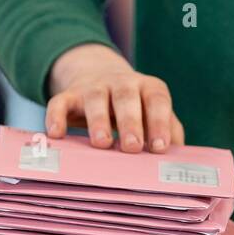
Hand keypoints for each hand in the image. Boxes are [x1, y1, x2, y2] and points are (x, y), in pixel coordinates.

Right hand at [46, 43, 183, 152]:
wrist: (98, 76)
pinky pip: (59, 102)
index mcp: (148, 88)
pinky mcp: (69, 94)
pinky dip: (56, 116)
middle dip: (130, 122)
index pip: (156, 101)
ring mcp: (94, 87)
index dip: (159, 122)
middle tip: (132, 147)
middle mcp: (122, 83)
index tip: (159, 147)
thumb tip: (177, 158)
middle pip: (127, 98)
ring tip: (101, 143)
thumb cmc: (134, 108)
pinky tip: (56, 134)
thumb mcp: (153, 114)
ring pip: (95, 99)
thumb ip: (168, 130)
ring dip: (98, 121)